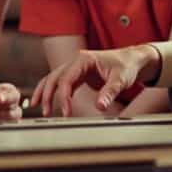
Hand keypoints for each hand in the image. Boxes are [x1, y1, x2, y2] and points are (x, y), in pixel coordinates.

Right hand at [31, 45, 159, 116]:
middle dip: (48, 95)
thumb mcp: (121, 79)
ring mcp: (76, 68)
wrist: (133, 60)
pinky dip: (53, 91)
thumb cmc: (127, 66)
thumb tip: (100, 107)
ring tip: (39, 107)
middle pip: (55, 77)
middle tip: (46, 112)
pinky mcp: (78, 75)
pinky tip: (47, 102)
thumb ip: (110, 92)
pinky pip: (61, 83)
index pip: (66, 78)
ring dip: (45, 92)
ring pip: (54, 78)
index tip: (66, 112)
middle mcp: (76, 62)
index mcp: (84, 60)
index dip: (63, 96)